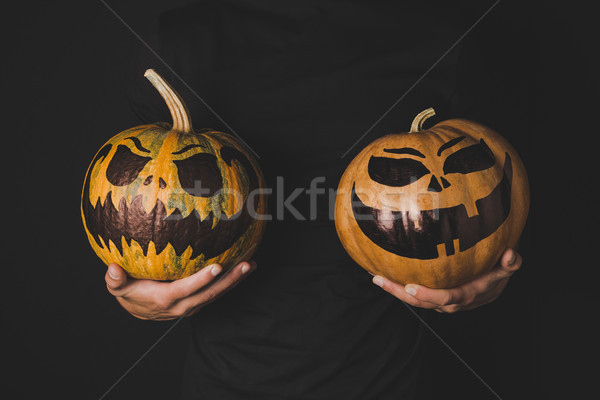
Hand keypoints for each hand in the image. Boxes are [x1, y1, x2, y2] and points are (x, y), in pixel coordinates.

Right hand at [105, 261, 255, 319]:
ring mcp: (193, 305)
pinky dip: (231, 281)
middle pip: (211, 293)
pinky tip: (244, 266)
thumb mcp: (118, 287)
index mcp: (166, 299)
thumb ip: (115, 280)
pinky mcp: (198, 301)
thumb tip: (112, 269)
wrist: (139, 310)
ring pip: (218, 294)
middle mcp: (184, 305)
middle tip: (247, 264)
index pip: (187, 289)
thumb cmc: (129, 293)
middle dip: (230, 280)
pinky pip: (217, 292)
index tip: (217, 267)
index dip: (202, 280)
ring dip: (236, 281)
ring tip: (252, 264)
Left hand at [372, 248, 521, 312]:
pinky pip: (413, 292)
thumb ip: (511, 263)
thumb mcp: (507, 266)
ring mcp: (439, 300)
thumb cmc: (498, 271)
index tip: (410, 287)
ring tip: (374, 276)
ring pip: (414, 299)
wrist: (495, 284)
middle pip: (421, 302)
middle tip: (380, 279)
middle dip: (399, 293)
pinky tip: (382, 271)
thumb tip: (511, 254)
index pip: (445, 298)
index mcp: (466, 295)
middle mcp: (449, 302)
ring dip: (394, 289)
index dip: (428, 295)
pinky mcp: (433, 295)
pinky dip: (398, 284)